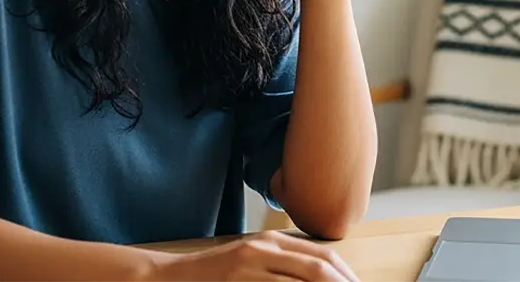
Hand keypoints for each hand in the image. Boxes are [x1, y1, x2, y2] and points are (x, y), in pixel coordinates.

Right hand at [153, 230, 358, 280]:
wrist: (172, 277)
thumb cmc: (217, 274)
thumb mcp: (253, 260)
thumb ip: (284, 265)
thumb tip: (321, 274)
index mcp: (273, 241)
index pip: (323, 257)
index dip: (347, 276)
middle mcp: (265, 248)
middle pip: (319, 268)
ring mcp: (250, 266)